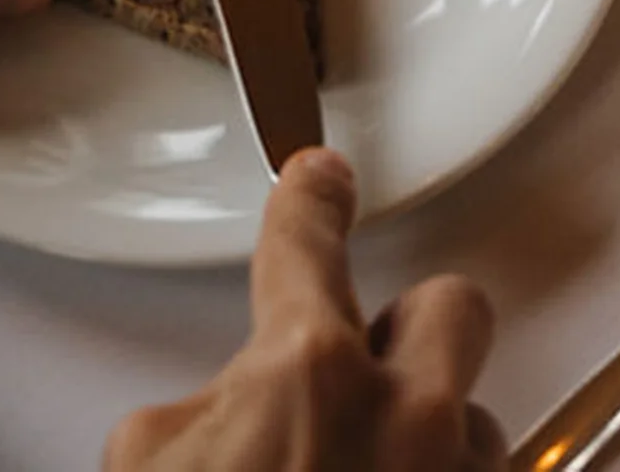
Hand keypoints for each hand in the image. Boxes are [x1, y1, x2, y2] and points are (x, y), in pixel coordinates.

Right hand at [106, 148, 502, 470]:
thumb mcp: (145, 463)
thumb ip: (201, 407)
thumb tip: (228, 408)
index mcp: (308, 377)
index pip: (308, 244)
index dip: (310, 203)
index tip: (319, 177)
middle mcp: (407, 421)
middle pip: (451, 305)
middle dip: (409, 330)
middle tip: (362, 376)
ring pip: (474, 422)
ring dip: (427, 443)